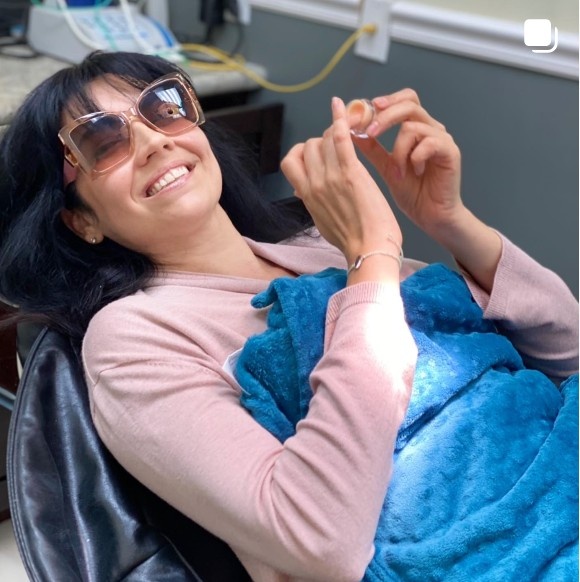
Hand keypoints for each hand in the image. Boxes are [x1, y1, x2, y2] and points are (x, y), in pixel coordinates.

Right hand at [281, 97, 401, 265]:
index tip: (316, 156)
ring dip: (336, 134)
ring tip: (350, 135)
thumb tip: (305, 193)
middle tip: (341, 147)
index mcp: (306, 196)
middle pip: (308, 146)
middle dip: (323, 142)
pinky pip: (340, 139)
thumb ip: (313, 203)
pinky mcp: (351, 174)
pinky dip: (340, 119)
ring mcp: (331, 178)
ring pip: (323, 140)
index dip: (302, 153)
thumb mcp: (322, 222)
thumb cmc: (352, 241)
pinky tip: (341, 106)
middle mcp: (314, 185)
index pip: (290, 161)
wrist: (369, 251)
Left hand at [352, 89, 462, 237]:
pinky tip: (415, 173)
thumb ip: (372, 148)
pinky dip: (415, 158)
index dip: (385, 102)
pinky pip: (429, 143)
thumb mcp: (386, 167)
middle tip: (370, 132)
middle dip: (385, 116)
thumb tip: (351, 131)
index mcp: (416, 128)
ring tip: (397, 170)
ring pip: (413, 126)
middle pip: (409, 103)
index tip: (364, 112)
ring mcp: (442, 139)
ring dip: (399, 149)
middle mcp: (431, 129)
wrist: (431, 217)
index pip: (403, 100)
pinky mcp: (450, 152)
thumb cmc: (413, 193)